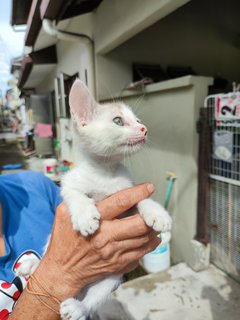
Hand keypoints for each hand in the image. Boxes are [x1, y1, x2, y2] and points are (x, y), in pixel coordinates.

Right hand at [34, 183, 159, 301]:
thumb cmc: (64, 240)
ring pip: (144, 238)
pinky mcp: (119, 264)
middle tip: (152, 208)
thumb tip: (95, 189)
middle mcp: (107, 236)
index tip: (148, 187)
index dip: (137, 193)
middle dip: (150, 214)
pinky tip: (149, 237)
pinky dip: (149, 243)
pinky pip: (141, 253)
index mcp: (95, 220)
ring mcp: (115, 253)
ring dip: (152, 229)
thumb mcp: (64, 214)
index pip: (121, 202)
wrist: (63, 271)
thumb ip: (79, 200)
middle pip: (139, 223)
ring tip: (153, 221)